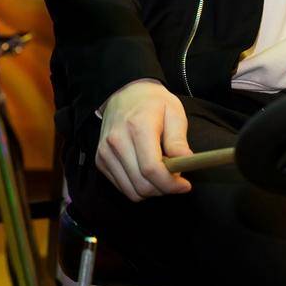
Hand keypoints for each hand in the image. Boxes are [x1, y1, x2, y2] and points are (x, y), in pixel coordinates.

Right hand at [96, 79, 192, 200]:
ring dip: (151, 190)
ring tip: (161, 173)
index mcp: (138, 127)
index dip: (170, 183)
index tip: (185, 185)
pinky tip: (146, 171)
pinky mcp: (100, 160)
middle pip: (142, 184)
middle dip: (164, 189)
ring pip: (132, 191)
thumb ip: (178, 140)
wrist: (125, 93)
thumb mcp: (174, 113)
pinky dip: (138, 187)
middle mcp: (117, 141)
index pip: (151, 168)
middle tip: (175, 179)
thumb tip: (186, 163)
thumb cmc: (153, 103)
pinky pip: (123, 187)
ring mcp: (105, 152)